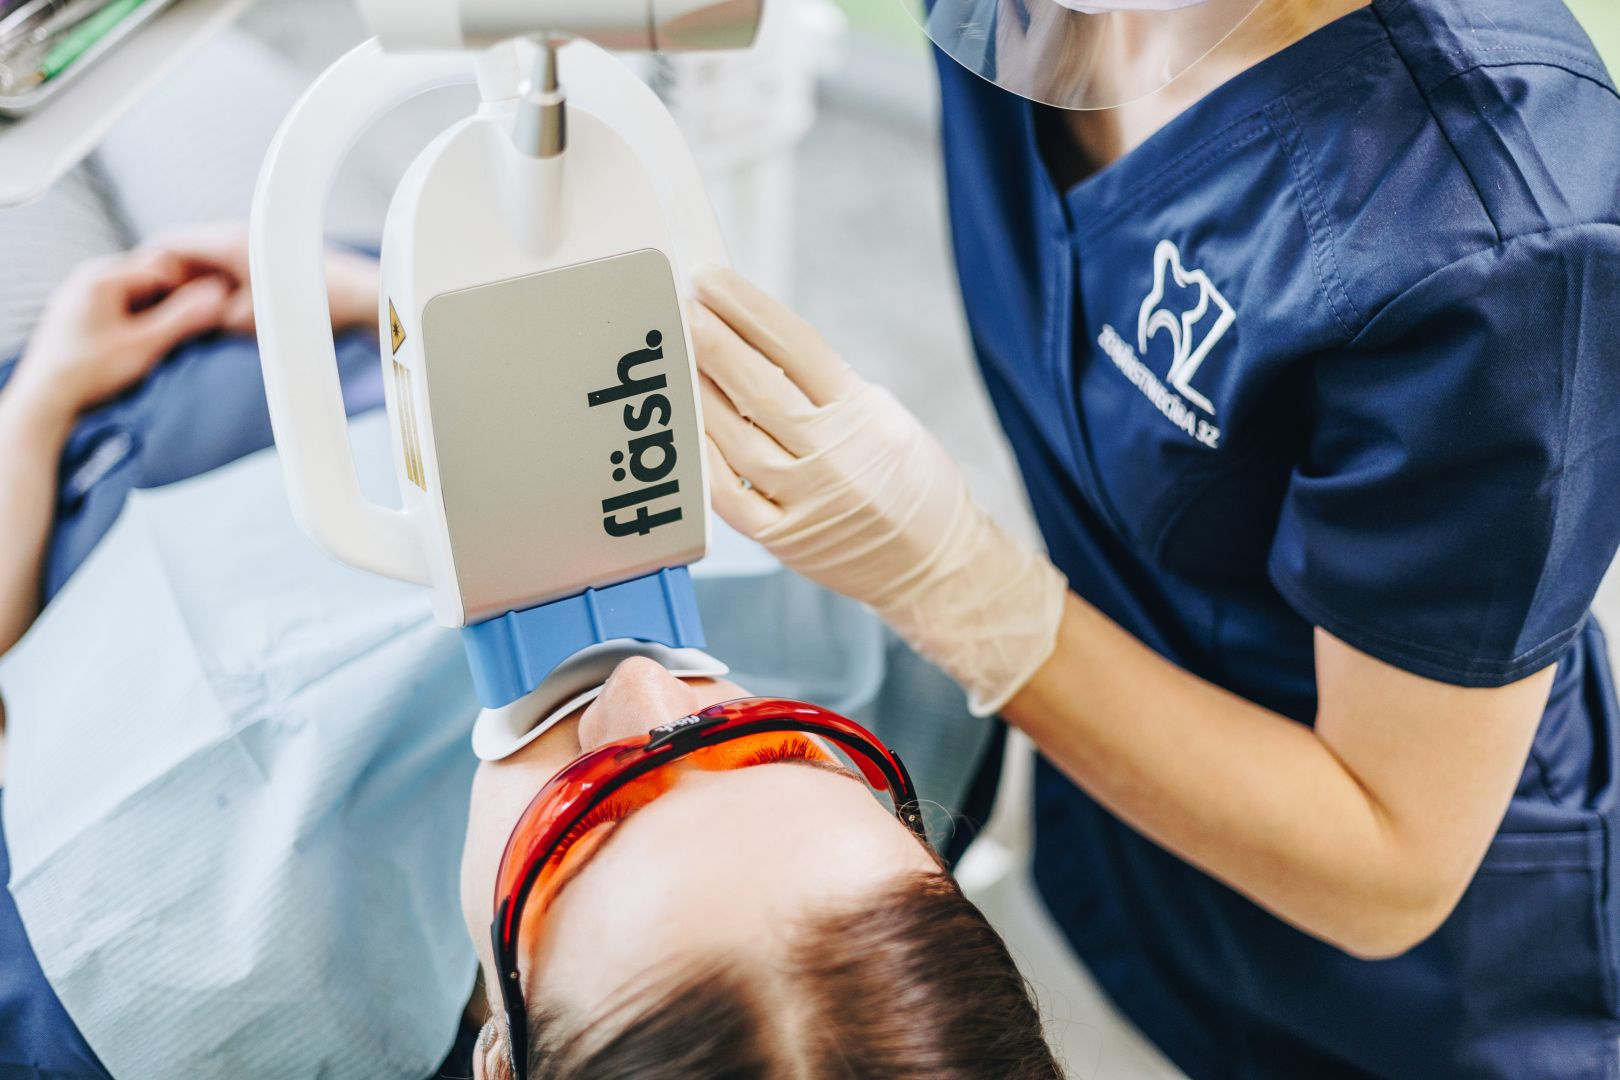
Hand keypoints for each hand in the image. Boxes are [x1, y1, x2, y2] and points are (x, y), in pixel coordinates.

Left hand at [8, 249, 231, 429]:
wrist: (46, 400)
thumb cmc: (87, 373)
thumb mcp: (145, 345)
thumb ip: (184, 319)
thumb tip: (218, 296)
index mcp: (102, 277)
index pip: (164, 265)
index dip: (191, 285)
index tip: (208, 309)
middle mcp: (89, 279)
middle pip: (150, 277)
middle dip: (175, 299)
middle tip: (192, 327)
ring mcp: (83, 295)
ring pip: (137, 292)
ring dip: (158, 312)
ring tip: (165, 340)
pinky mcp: (81, 314)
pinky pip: (122, 306)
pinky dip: (140, 320)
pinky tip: (144, 344)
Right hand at [145, 221, 381, 334]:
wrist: (366, 301)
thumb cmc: (318, 307)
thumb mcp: (253, 321)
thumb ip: (213, 317)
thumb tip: (190, 322)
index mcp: (228, 241)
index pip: (167, 245)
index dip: (145, 271)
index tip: (134, 300)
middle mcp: (239, 236)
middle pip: (185, 255)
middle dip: (169, 284)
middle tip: (155, 317)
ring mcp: (255, 246)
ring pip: (207, 266)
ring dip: (195, 291)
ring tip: (186, 322)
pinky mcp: (269, 262)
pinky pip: (229, 273)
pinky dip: (217, 292)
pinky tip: (219, 318)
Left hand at [691, 267, 1067, 714]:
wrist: (936, 565)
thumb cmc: (913, 485)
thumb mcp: (885, 417)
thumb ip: (827, 386)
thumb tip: (757, 344)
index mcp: (862, 413)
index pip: (795, 345)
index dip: (748, 308)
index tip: (713, 281)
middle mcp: (833, 454)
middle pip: (759, 386)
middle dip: (714, 341)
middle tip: (682, 308)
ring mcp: (806, 499)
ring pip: (736, 438)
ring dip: (699, 395)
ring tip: (675, 362)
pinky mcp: (785, 539)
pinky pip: (730, 496)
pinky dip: (704, 461)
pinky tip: (686, 431)